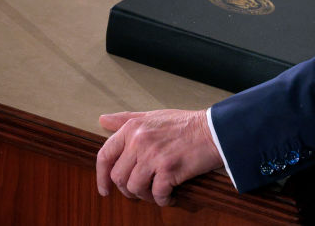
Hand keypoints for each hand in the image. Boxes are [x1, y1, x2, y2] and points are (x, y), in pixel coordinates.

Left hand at [96, 109, 221, 205]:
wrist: (214, 130)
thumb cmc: (185, 124)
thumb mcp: (153, 116)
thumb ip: (126, 119)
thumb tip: (102, 120)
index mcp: (133, 128)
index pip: (105, 155)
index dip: (100, 176)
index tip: (105, 190)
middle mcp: (139, 140)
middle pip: (119, 177)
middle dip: (128, 190)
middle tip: (141, 191)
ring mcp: (153, 155)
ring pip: (135, 188)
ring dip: (145, 196)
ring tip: (157, 192)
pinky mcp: (169, 169)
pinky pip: (157, 194)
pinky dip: (164, 199)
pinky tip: (171, 195)